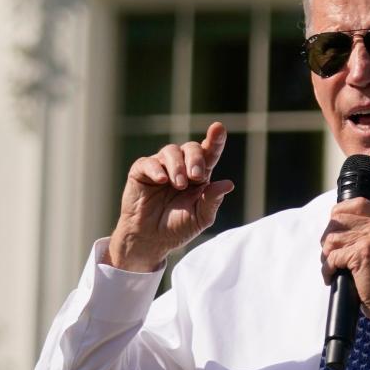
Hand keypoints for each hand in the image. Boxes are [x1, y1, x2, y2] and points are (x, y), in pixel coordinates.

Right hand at [105, 122, 234, 271]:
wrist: (151, 240)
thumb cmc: (177, 227)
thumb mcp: (200, 217)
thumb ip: (212, 200)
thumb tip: (228, 184)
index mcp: (199, 176)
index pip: (209, 153)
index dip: (215, 140)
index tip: (218, 128)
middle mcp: (181, 167)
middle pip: (191, 148)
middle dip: (196, 159)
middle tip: (197, 177)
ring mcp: (161, 167)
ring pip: (170, 151)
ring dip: (177, 166)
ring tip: (179, 184)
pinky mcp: (141, 172)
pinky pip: (148, 162)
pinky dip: (156, 169)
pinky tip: (162, 180)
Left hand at [320, 198, 369, 328]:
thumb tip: (337, 227)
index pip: (357, 204)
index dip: (339, 214)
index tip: (334, 231)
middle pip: (338, 220)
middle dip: (328, 239)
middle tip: (331, 256)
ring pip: (332, 239)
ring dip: (327, 256)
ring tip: (334, 269)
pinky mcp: (363, 254)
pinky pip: (332, 257)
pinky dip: (328, 269)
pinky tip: (332, 277)